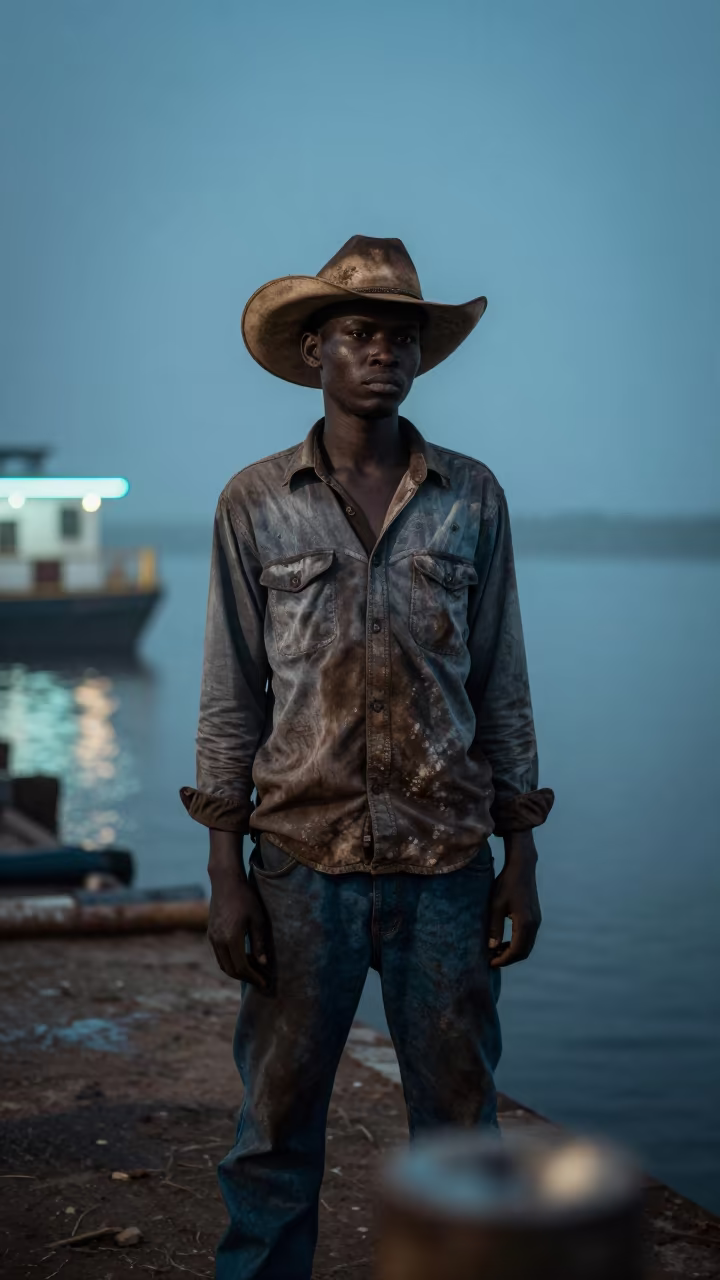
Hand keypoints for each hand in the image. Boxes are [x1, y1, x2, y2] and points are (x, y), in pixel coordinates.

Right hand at [207, 830, 270, 987]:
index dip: (254, 977)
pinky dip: (231, 961)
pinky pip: (219, 955)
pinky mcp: (210, 933)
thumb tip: (263, 964)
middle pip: (231, 970)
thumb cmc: (246, 897)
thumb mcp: (258, 919)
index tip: (265, 983)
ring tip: (254, 971)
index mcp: (231, 938)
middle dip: (246, 978)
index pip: (242, 967)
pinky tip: (243, 958)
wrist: (225, 881)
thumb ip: (259, 943)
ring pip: (223, 964)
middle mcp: (218, 941)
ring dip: (238, 971)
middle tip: (261, 980)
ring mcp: (212, 937)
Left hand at [488, 830, 541, 968]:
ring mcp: (537, 921)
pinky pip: (527, 938)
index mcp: (525, 923)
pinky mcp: (535, 917)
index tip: (489, 963)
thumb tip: (491, 948)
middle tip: (491, 959)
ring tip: (494, 951)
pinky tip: (503, 941)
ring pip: (526, 946)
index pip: (516, 951)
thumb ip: (494, 927)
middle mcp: (534, 924)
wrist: (522, 867)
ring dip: (512, 952)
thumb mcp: (495, 905)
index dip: (503, 960)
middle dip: (508, 959)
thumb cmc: (506, 883)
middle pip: (523, 952)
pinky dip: (516, 944)